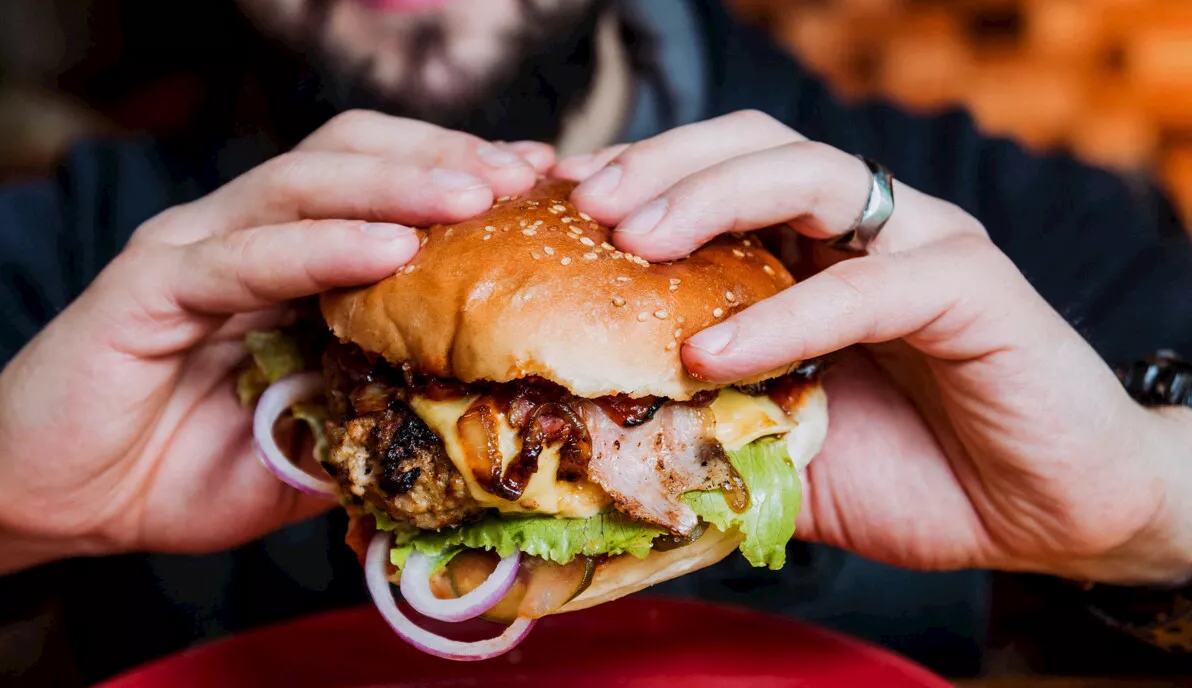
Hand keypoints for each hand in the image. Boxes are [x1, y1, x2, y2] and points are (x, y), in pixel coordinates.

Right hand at [0, 111, 554, 624]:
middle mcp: (242, 234)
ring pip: (304, 184)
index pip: (381, 186)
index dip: (460, 176)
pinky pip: (246, 254)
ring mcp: (193, 250)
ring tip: (478, 195)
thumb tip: (478, 405)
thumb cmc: (184, 467)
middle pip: (352, 154)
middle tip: (527, 177)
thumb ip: (374, 409)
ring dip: (398, 184)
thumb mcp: (311, 443)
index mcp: (286, 261)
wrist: (58, 499)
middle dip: (446, 158)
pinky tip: (389, 249)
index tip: (545, 190)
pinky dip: (320, 246)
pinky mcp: (148, 285)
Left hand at [557, 111, 1191, 585]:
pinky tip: (714, 349)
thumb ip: (709, 425)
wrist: (1042, 516)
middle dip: (662, 165)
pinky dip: (785, 315)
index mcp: (816, 249)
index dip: (638, 178)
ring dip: (712, 199)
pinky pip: (867, 286)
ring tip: (635, 242)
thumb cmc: (913, 472)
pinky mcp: (973, 287)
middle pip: (754, 146)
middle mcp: (867, 228)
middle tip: (587, 204)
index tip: (558, 202)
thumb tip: (599, 438)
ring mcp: (923, 244)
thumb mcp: (782, 447)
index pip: (717, 177)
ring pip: (811, 176)